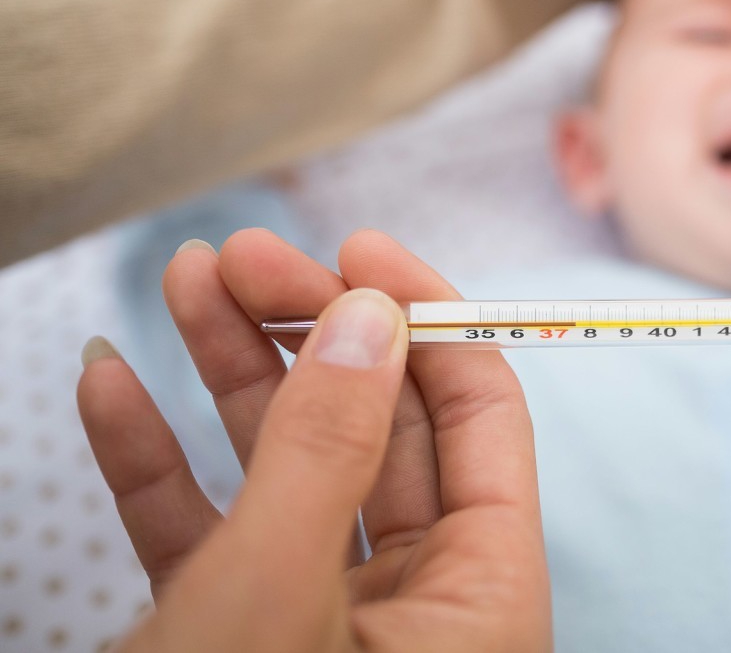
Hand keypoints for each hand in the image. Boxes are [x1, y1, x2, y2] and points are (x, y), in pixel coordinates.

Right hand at [77, 229, 547, 651]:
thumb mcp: (277, 595)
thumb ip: (325, 454)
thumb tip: (368, 319)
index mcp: (480, 601)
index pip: (482, 419)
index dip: (425, 320)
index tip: (355, 250)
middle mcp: (416, 605)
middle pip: (381, 426)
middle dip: (311, 328)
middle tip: (246, 255)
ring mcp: (325, 622)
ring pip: (292, 466)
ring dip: (233, 371)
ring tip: (188, 280)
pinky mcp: (238, 637)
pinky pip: (211, 531)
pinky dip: (161, 462)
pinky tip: (115, 385)